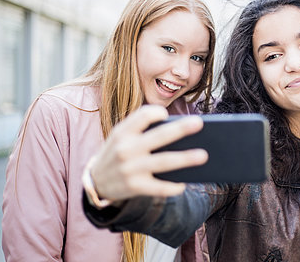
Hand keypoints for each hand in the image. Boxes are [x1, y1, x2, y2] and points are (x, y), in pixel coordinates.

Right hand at [90, 105, 208, 200]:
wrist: (96, 181)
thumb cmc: (118, 152)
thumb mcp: (121, 136)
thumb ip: (141, 129)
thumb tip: (179, 129)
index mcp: (123, 132)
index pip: (142, 116)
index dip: (156, 113)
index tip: (166, 114)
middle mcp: (126, 149)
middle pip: (159, 136)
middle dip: (180, 129)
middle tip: (199, 123)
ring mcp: (131, 169)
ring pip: (164, 162)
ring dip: (185, 158)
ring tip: (203, 155)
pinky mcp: (135, 187)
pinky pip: (159, 187)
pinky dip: (173, 186)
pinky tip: (185, 183)